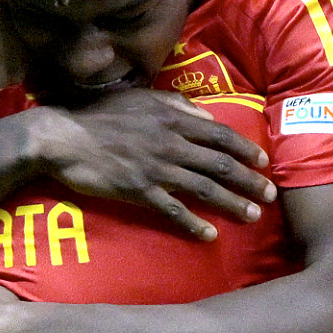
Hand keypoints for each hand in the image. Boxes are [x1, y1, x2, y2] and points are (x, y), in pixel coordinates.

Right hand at [37, 88, 276, 240]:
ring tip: (251, 216)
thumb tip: (207, 116)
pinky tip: (209, 235)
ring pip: (203, 188)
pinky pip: (172, 210)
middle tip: (270, 196)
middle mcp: (170, 143)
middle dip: (248, 181)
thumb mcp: (143, 98)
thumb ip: (177, 105)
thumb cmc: (101, 113)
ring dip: (230, 203)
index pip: (220, 134)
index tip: (264, 163)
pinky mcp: (137, 191)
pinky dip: (193, 223)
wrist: (62, 136)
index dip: (245, 149)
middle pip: (219, 164)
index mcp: (172, 118)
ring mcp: (155, 168)